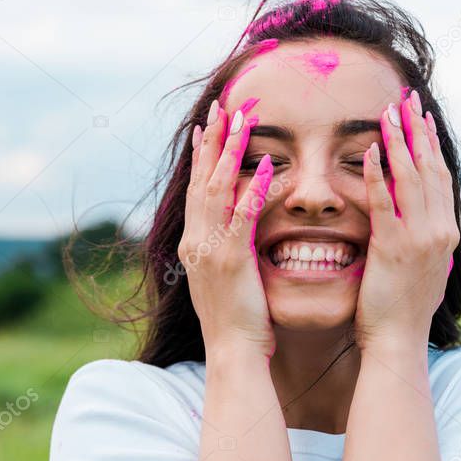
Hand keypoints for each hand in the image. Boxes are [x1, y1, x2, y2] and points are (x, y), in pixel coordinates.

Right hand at [179, 100, 276, 357]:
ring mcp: (210, 250)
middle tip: (221, 107)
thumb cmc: (236, 321)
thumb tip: (233, 232)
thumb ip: (225, 250)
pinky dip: (254, 191)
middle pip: (202, 181)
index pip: (197, 190)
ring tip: (242, 121)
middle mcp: (196, 241)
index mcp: (193, 244)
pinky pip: (242, 219)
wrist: (232, 352)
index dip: (202, 156)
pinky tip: (267, 167)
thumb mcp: (224, 279)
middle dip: (212, 142)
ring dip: (230, 153)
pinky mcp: (231, 261)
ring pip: (218, 190)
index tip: (207, 127)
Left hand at [354, 90, 458, 349]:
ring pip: (410, 178)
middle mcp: (439, 230)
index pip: (440, 177)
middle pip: (429, 168)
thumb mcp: (422, 269)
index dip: (430, 145)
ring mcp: (418, 238)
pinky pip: (384, 204)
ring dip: (398, 143)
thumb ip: (422, 241)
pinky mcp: (393, 248)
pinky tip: (368, 153)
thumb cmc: (402, 310)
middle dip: (417, 131)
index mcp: (446, 233)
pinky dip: (377, 176)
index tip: (421, 117)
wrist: (398, 341)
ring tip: (388, 113)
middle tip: (407, 99)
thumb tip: (424, 225)